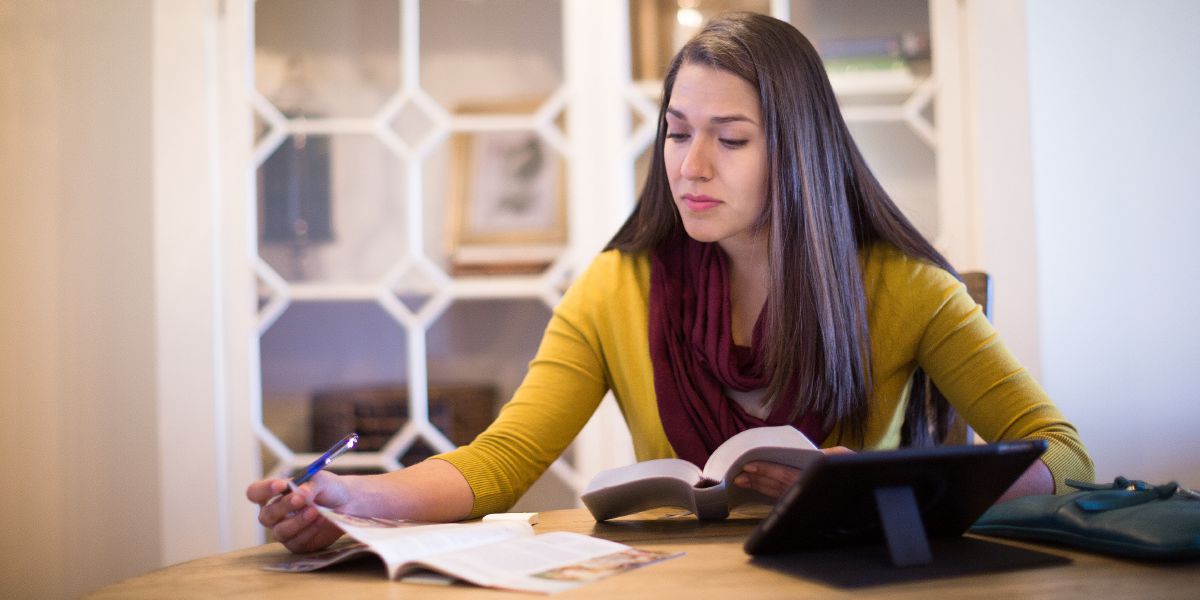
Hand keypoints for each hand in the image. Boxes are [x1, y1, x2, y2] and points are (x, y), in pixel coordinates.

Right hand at [245, 471, 352, 552]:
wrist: (348, 503)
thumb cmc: (328, 489)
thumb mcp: (322, 480)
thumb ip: (310, 484)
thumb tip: (301, 491)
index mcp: (273, 494)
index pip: (255, 493)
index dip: (264, 489)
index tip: (281, 485)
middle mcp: (274, 514)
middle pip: (266, 515)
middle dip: (284, 506)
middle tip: (301, 498)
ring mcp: (284, 531)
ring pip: (280, 532)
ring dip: (297, 521)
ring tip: (315, 511)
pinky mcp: (297, 544)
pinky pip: (297, 542)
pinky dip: (310, 530)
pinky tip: (322, 520)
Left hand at [732, 446, 854, 498]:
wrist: (860, 494)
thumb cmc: (852, 470)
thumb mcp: (846, 457)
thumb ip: (832, 454)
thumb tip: (818, 452)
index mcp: (813, 476)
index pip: (785, 474)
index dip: (766, 470)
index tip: (749, 466)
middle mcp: (806, 488)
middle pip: (776, 484)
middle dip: (756, 480)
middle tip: (737, 476)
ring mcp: (803, 496)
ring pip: (776, 492)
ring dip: (758, 487)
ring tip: (741, 481)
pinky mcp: (801, 499)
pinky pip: (781, 496)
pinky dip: (767, 492)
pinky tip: (757, 488)